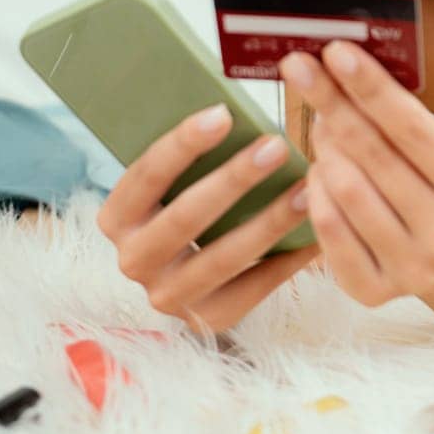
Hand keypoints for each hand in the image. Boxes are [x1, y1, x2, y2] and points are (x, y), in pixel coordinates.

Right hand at [95, 104, 318, 334]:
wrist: (187, 281)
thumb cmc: (187, 208)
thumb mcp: (173, 186)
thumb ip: (191, 158)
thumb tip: (234, 112)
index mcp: (117, 218)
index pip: (146, 174)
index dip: (182, 144)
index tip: (224, 114)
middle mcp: (133, 261)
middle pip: (185, 217)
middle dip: (233, 180)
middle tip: (276, 146)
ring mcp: (167, 297)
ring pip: (222, 258)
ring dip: (269, 222)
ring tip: (307, 189)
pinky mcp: (207, 320)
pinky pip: (252, 289)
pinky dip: (286, 259)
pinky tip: (316, 231)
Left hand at [279, 40, 433, 306]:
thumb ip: (403, 121)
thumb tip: (342, 65)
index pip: (414, 129)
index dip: (372, 87)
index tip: (335, 50)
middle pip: (375, 156)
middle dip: (333, 103)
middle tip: (300, 66)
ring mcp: (412, 269)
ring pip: (346, 190)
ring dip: (325, 149)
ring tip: (323, 126)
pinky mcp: (374, 292)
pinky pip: (327, 229)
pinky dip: (316, 192)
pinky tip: (320, 173)